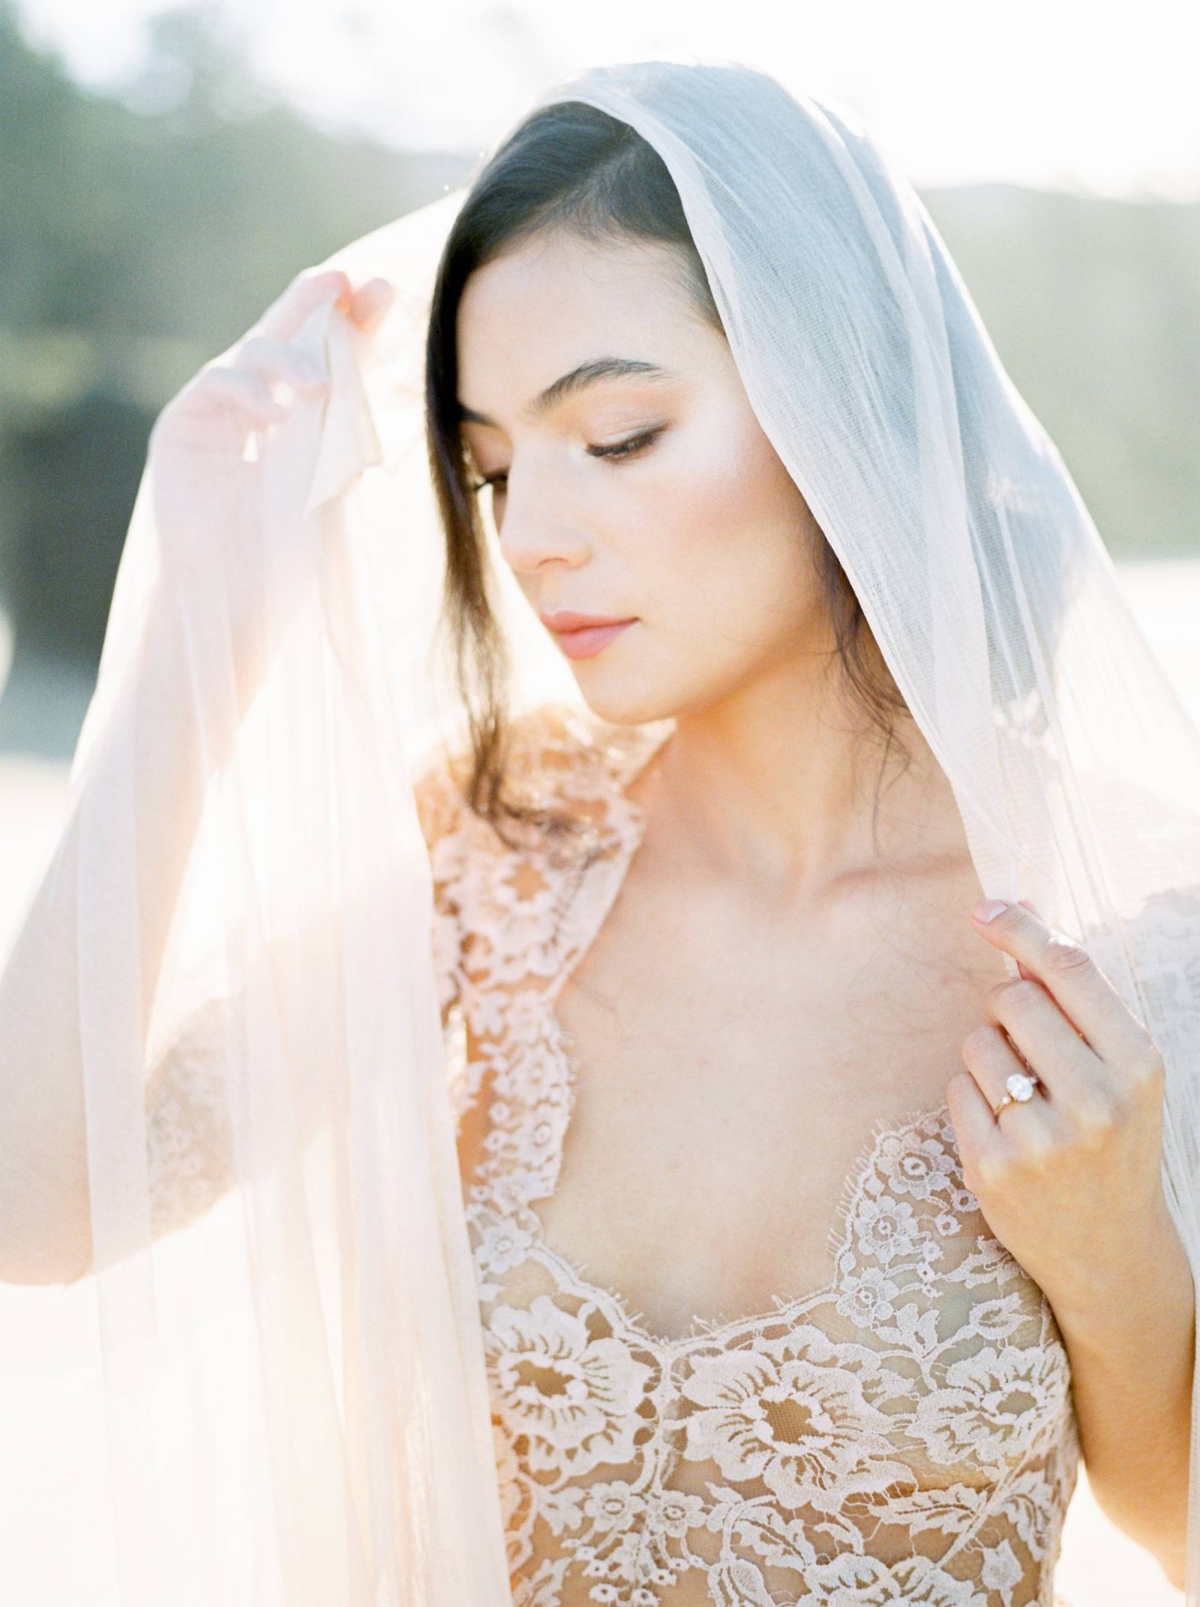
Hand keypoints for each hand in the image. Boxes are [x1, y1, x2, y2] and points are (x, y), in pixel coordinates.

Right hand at [143, 269, 394, 711]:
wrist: (243, 603)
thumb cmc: (294, 553)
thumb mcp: (332, 474)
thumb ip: (348, 416)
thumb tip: (378, 352)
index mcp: (301, 420)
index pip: (328, 358)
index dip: (353, 323)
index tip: (387, 291)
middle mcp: (258, 408)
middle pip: (289, 337)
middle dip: (318, 306)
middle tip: (347, 278)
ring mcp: (218, 413)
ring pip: (254, 353)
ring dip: (291, 361)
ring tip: (321, 389)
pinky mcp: (182, 425)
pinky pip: (217, 383)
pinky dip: (250, 392)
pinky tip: (276, 416)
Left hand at [945, 897, 1178, 1333]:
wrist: (1110, 1252)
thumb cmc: (1112, 1140)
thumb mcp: (1121, 1070)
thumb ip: (1076, 997)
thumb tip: (1021, 911)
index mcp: (1138, 1066)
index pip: (1069, 970)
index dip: (1021, 929)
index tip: (986, 909)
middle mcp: (1096, 1102)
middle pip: (1013, 998)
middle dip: (1008, 1007)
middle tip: (1027, 1044)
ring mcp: (1042, 1140)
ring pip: (977, 1042)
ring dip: (988, 1055)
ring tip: (1023, 1096)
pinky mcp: (993, 1169)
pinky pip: (957, 1089)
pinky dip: (972, 1098)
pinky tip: (1005, 1130)